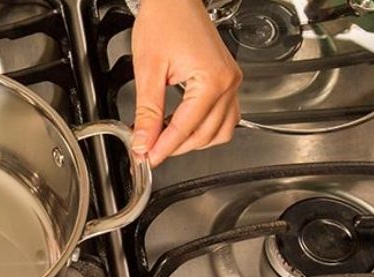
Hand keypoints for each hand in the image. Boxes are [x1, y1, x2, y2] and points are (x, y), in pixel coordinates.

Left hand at [130, 0, 242, 165]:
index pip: (186, 128)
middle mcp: (228, 83)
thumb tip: (143, 141)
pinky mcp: (226, 80)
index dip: (163, 147)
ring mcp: (231, 82)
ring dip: (193, 141)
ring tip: (163, 140)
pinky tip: (181, 126)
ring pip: (220, 130)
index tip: (146, 157)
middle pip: (205, 135)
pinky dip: (204, 128)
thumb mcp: (148, 70)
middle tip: (148, 150)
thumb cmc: (164, 21)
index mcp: (212, 80)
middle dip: (176, 147)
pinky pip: (224, 116)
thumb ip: (147, 112)